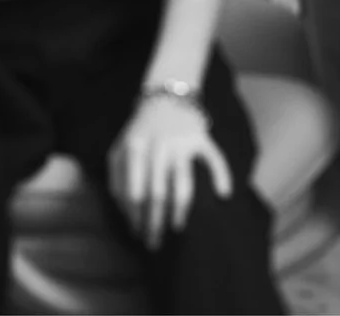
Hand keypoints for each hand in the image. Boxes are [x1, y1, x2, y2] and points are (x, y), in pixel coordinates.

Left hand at [108, 94, 232, 248]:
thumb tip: (124, 213)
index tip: (136, 234)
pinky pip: (214, 158)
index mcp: (135, 147)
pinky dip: (221, 175)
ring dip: (179, 210)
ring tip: (176, 227)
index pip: (134, 191)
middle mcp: (158, 145)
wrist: (164, 98)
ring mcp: (181, 141)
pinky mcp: (201, 137)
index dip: (134, 217)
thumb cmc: (139, 132)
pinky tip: (223, 195)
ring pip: (183, 183)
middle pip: (157, 193)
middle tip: (154, 243)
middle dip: (154, 222)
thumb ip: (116, 178)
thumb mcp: (119, 149)